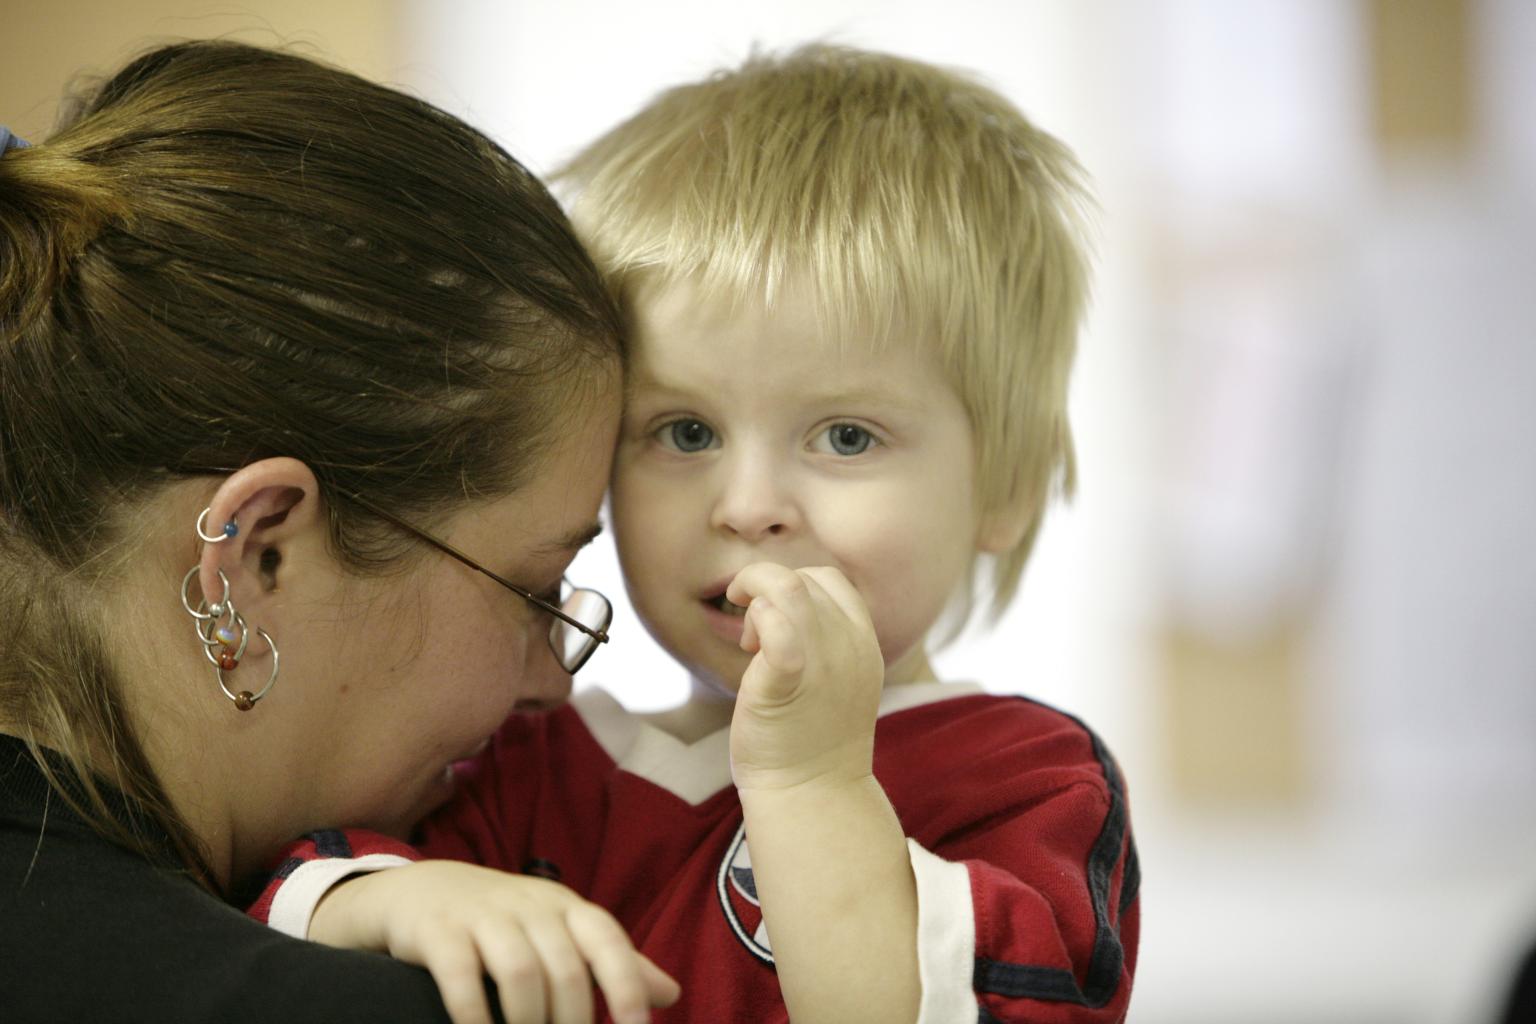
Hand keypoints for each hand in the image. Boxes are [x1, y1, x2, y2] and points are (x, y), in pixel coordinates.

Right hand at [309, 860, 679, 1023]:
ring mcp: (483, 915)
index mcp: (566, 907)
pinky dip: (474, 1013)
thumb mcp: (561, 932)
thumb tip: (670, 995)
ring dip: (527, 1021)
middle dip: (571, 1022)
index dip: (627, 986)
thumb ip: (612, 963)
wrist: (423, 890)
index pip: (607, 940)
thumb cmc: (506, 921)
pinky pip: (462, 974)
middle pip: (565, 970)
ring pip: (521, 972)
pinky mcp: (440, 931)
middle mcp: (531, 905)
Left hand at [725, 564, 885, 791]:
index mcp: (863, 644)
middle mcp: (848, 647)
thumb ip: (823, 643)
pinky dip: (759, 621)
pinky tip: (747, 651)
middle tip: (752, 640)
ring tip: (748, 642)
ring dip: (755, 599)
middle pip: (804, 580)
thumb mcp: (837, 681)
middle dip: (767, 596)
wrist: (812, 796)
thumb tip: (778, 610)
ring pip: (788, 586)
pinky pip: (776, 626)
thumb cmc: (812, 740)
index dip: (794, 587)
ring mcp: (822, 663)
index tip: (774, 624)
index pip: (830, 580)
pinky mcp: (785, 682)